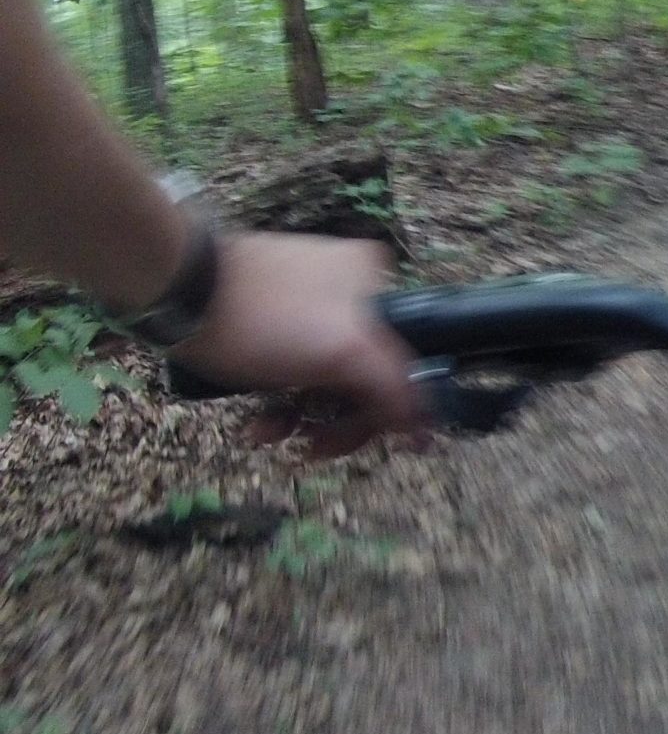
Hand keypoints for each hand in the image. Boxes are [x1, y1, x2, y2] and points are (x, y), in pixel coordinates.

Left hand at [170, 232, 425, 455]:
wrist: (175, 291)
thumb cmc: (262, 321)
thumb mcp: (344, 352)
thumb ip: (395, 384)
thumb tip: (426, 418)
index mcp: (376, 284)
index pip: (404, 359)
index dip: (394, 407)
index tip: (387, 446)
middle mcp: (347, 291)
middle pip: (364, 372)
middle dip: (339, 418)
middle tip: (314, 449)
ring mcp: (303, 305)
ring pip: (323, 377)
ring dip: (302, 416)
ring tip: (269, 434)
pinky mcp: (265, 319)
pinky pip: (290, 370)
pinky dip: (278, 400)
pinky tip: (258, 421)